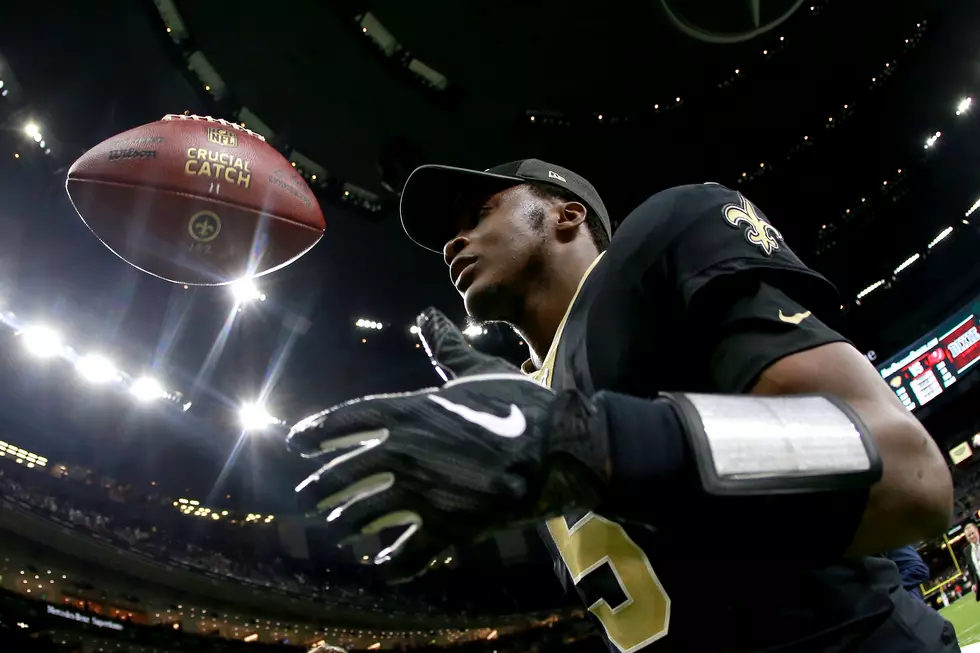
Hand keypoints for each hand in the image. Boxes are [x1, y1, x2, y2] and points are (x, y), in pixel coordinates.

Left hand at [288, 307, 608, 582]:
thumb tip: (426, 317)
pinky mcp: (447, 526)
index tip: (295, 441)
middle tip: (308, 496)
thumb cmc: (520, 405)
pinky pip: (408, 552)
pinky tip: (384, 566)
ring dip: (348, 523)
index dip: (317, 431)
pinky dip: (394, 563)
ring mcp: (423, 491)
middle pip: (344, 473)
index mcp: (410, 411)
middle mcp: (405, 451)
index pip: (348, 420)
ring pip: (366, 514)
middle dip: (322, 486)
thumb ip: (446, 349)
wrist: (559, 448)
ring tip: (339, 529)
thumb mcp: (478, 372)